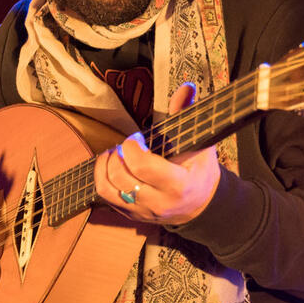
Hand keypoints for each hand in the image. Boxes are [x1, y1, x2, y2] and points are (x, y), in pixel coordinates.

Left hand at [94, 82, 220, 224]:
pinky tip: (111, 165)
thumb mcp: (199, 144)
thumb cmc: (199, 170)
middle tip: (126, 144)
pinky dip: (101, 177)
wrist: (202, 205)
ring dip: (104, 166)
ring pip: (108, 189)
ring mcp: (143, 211)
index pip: (142, 166)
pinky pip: (105, 197)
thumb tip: (185, 87)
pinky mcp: (131, 215)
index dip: (132, 146)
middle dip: (117, 155)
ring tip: (114, 153)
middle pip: (121, 177)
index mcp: (178, 185)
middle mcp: (159, 202)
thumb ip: (187, 116)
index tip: (136, 137)